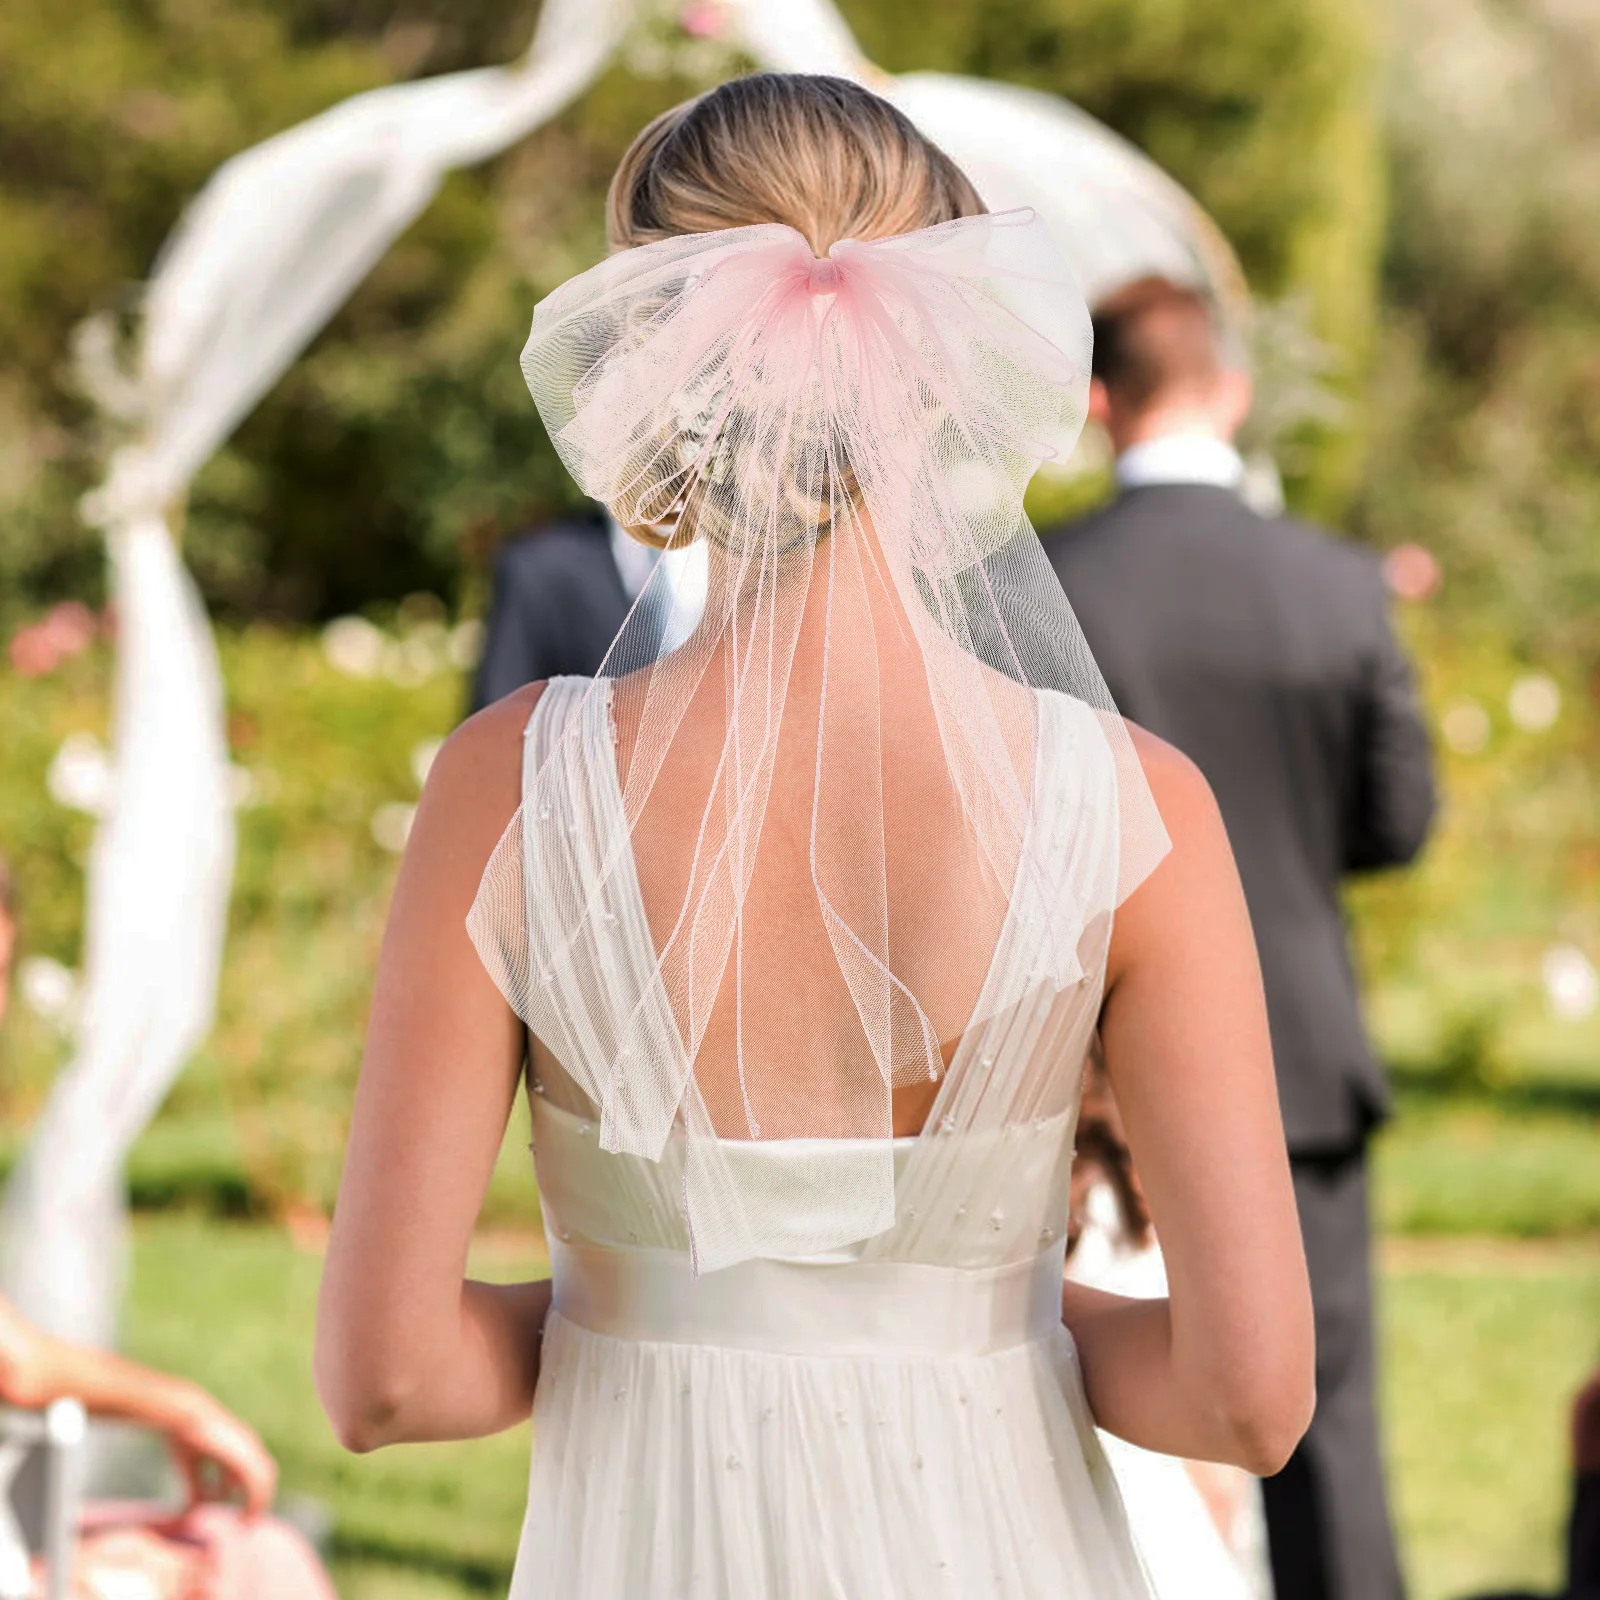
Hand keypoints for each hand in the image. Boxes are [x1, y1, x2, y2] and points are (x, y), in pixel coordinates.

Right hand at [168, 1390, 276, 1515]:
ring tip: (249, 1521)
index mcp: (239, 1447)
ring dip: (259, 1501)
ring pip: (263, 1479)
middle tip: (250, 1521)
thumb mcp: (192, 1466)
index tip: (244, 1513)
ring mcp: (249, 1448)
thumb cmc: (185, 1438)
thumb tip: (197, 1508)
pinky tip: (247, 1512)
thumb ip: (197, 1485)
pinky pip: (256, 1480)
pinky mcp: (244, 1453)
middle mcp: (249, 1447)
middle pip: (262, 1476)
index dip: (249, 1492)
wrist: (185, 1417)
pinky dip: (254, 1498)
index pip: (253, 1473)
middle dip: (257, 1498)